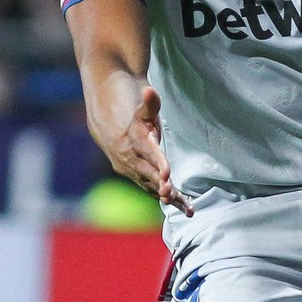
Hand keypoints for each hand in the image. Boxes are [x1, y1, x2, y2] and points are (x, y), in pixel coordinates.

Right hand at [113, 86, 191, 215]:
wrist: (112, 133)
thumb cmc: (135, 120)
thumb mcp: (142, 110)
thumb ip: (150, 103)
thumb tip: (150, 90)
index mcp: (134, 142)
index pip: (147, 153)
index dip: (157, 163)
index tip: (166, 172)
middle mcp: (133, 161)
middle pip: (148, 174)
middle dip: (159, 184)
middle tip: (169, 193)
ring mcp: (137, 173)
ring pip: (153, 187)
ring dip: (167, 196)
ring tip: (183, 207)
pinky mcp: (144, 181)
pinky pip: (158, 192)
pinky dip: (173, 201)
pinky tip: (189, 210)